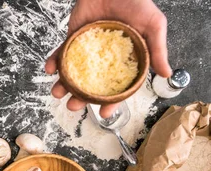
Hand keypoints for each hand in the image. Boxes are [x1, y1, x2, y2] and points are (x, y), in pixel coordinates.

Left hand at [45, 0, 170, 117]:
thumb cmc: (136, 1)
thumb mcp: (153, 25)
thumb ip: (157, 49)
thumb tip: (166, 73)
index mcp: (124, 60)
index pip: (117, 86)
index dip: (111, 102)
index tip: (104, 114)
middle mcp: (104, 58)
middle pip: (90, 84)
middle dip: (80, 97)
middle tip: (73, 105)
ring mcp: (87, 50)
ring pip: (73, 72)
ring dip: (63, 84)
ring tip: (57, 92)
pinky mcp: (73, 38)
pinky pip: (61, 53)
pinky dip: (54, 62)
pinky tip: (50, 69)